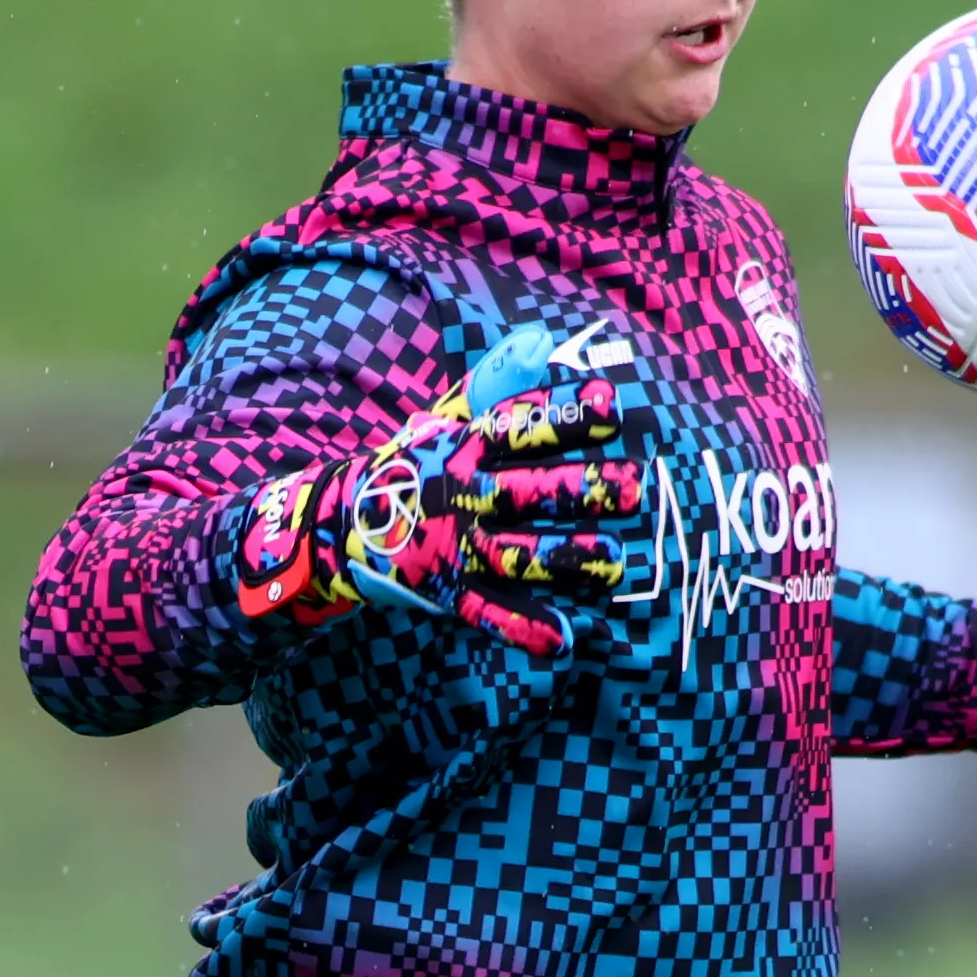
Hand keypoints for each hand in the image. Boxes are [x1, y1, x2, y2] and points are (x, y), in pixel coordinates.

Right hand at [235, 326, 641, 657]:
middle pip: (527, 491)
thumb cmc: (419, 461)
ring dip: (565, 560)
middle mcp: (461, 495)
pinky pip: (490, 614)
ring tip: (613, 561)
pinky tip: (568, 637)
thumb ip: (497, 380)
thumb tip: (542, 339)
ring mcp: (454, 547)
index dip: (564, 415)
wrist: (341, 523)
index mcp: (465, 446)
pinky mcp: (448, 593)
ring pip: (517, 555)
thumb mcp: (449, 416)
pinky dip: (526, 628)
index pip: (519, 426)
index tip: (612, 405)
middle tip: (635, 488)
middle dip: (580, 490)